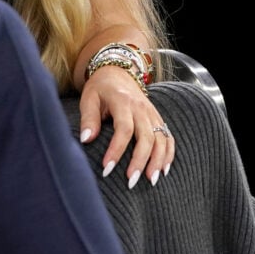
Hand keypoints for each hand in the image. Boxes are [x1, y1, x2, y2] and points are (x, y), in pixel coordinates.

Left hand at [79, 66, 175, 187]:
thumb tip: (86, 140)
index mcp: (123, 102)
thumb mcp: (89, 98)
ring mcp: (152, 113)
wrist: (117, 72)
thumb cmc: (100, 88)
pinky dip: (168, 154)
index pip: (124, 129)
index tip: (106, 169)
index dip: (116, 150)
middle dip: (140, 161)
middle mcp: (141, 108)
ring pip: (161, 139)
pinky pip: (168, 137)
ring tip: (150, 181)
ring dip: (158, 161)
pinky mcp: (158, 118)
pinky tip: (163, 170)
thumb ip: (88, 119)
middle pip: (147, 137)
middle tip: (131, 182)